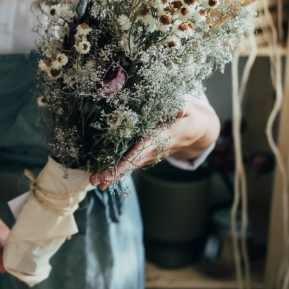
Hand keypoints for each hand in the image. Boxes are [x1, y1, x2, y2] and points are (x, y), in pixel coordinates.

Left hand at [89, 100, 204, 189]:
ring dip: (112, 175)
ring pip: (128, 167)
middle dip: (114, 172)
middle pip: (131, 164)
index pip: (142, 151)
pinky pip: (130, 165)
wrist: (194, 132)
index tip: (116, 169)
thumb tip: (181, 110)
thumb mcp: (188, 108)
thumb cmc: (187, 117)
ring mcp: (149, 155)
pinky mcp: (145, 156)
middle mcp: (153, 151)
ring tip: (94, 181)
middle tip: (96, 181)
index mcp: (160, 138)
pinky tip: (103, 177)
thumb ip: (183, 106)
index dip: (129, 160)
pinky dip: (117, 172)